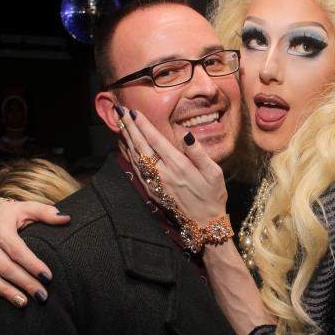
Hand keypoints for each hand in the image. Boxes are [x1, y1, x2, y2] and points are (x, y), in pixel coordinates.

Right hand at [0, 198, 69, 308]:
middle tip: (42, 296)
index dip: (32, 265)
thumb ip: (46, 213)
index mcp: (0, 229)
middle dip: (24, 283)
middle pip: (5, 267)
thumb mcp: (27, 208)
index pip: (17, 250)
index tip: (48, 277)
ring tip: (23, 303)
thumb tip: (66, 218)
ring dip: (5, 292)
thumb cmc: (11, 213)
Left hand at [116, 107, 227, 223]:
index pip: (156, 140)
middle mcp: (163, 173)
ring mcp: (155, 182)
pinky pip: (136, 168)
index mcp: (178, 165)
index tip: (134, 111)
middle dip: (130, 127)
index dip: (143, 125)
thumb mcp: (214, 173)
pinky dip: (129, 155)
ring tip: (120, 123)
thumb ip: (199, 153)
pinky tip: (126, 146)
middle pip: (141, 146)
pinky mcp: (152, 190)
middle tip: (120, 111)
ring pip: (135, 156)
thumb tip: (186, 134)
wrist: (204, 224)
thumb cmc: (213, 195)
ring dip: (127, 138)